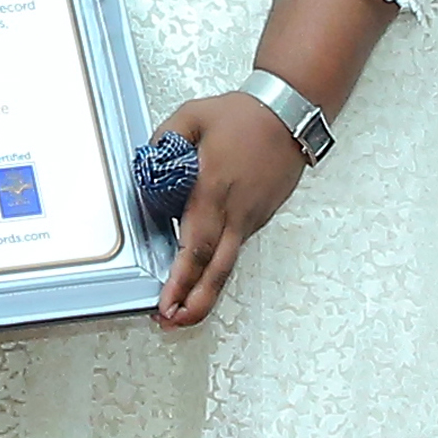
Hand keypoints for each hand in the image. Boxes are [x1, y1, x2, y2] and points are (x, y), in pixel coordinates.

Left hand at [151, 90, 308, 328]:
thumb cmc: (245, 116)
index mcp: (214, 190)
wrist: (291, 114)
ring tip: (183, 311)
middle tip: (173, 323)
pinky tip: (202, 279)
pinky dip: (217, 269)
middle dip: (195, 303)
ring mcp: (250, 218)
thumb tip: (146, 162)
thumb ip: (163, 140)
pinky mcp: (257, 217)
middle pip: (217, 270)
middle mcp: (235, 212)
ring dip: (206, 291)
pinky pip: (234, 248)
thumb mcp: (191, 116)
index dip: (182, 278)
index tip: (167, 301)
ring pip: (227, 264)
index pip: (196, 244)